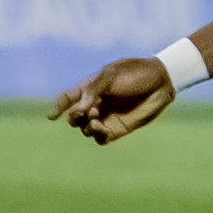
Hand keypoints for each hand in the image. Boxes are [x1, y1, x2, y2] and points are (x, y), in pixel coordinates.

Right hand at [51, 56, 175, 144]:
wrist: (160, 82)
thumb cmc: (135, 73)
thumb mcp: (111, 75)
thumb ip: (93, 91)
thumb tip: (78, 109)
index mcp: (90, 88)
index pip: (68, 99)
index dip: (58, 107)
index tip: (52, 116)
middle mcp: (95, 104)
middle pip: (74, 117)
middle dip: (75, 117)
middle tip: (88, 112)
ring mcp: (106, 117)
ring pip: (85, 129)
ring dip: (86, 127)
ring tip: (95, 121)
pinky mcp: (118, 129)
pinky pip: (101, 139)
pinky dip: (97, 136)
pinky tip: (103, 130)